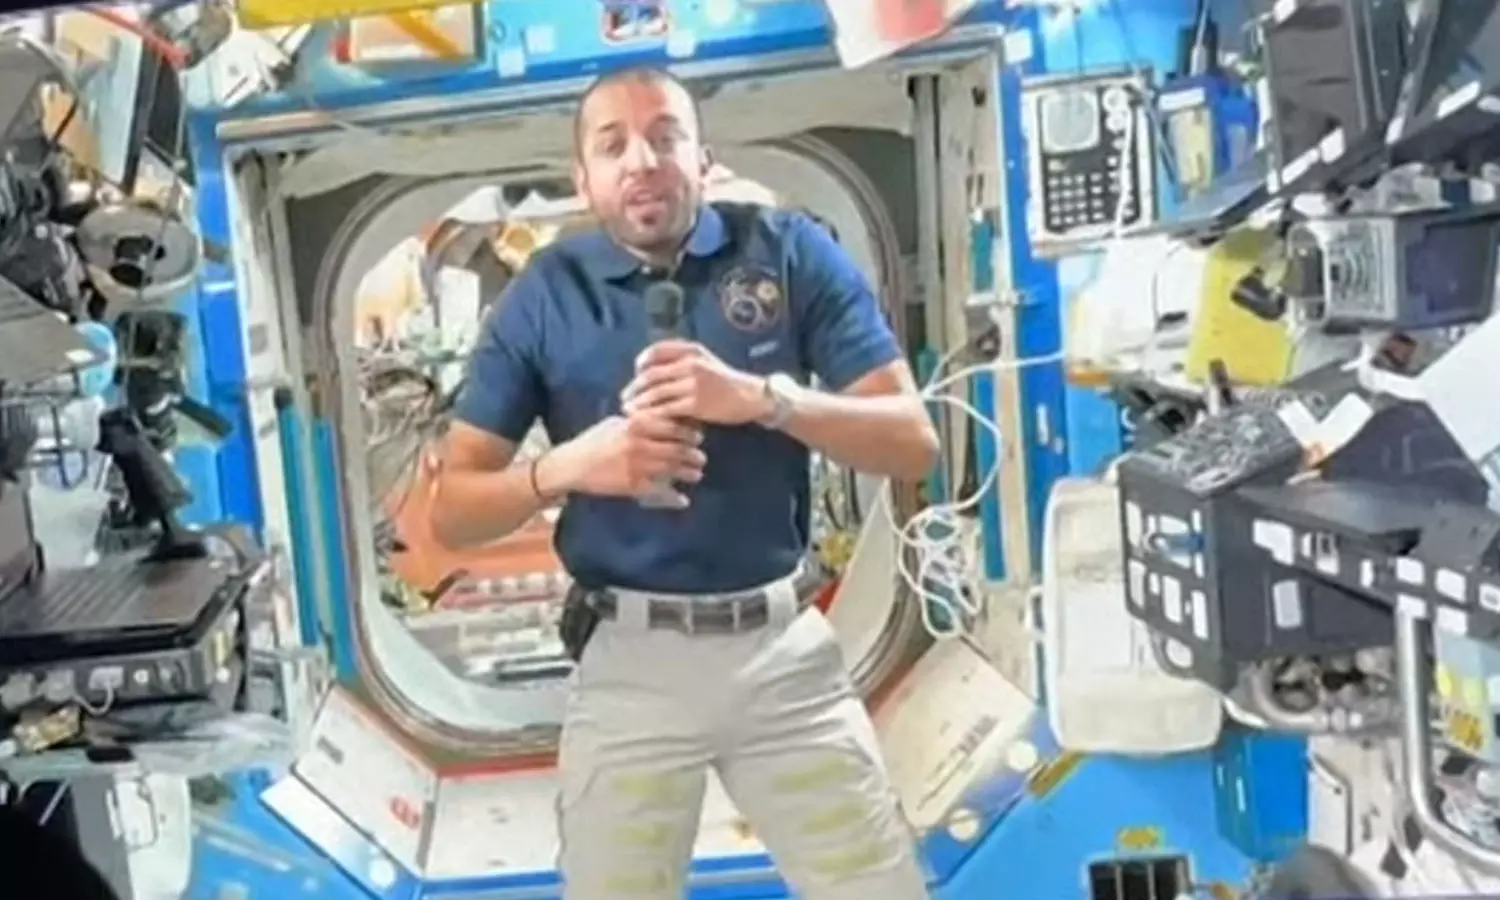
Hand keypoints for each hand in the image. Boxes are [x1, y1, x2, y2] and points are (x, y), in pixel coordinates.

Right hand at [545, 414, 705, 504]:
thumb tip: (666, 418)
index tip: (698, 437)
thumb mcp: (616, 423)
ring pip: (673, 469)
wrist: (572, 465)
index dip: (690, 432)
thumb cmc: (594, 441)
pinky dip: (674, 497)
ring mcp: (637, 465)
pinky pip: (660, 491)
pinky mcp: (632, 485)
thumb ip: (641, 420)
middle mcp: (639, 443)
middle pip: (677, 448)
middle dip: (694, 454)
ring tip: (696, 474)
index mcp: (636, 423)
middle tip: (700, 457)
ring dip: (689, 472)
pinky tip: (682, 499)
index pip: (673, 426)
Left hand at [622, 340, 770, 424]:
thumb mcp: (705, 360)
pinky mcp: (696, 404)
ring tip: (629, 412)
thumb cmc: (725, 380)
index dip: (641, 363)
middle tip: (623, 398)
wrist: (750, 396)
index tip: (635, 374)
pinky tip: (645, 422)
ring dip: (639, 404)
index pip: (656, 352)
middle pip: (651, 375)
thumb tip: (650, 367)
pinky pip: (666, 410)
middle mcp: (690, 364)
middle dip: (634, 388)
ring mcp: (693, 384)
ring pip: (655, 394)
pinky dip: (652, 416)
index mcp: (691, 351)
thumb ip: (682, 359)